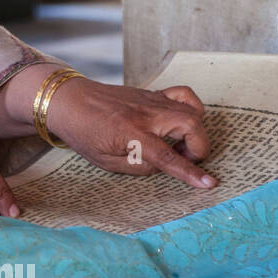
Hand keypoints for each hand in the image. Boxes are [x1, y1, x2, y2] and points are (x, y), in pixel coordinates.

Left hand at [41, 77, 217, 188]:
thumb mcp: (105, 161)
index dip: (190, 171)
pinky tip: (180, 123)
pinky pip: (184, 96)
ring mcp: (152, 100)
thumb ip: (140, 166)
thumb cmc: (83, 132)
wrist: (69, 100)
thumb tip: (167, 166)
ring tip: (178, 144)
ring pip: (192, 111)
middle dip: (197, 148)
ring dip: (194, 133)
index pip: (167, 156)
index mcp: (131, 133)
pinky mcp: (153, 93)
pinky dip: (192, 109)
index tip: (209, 183)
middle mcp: (146, 113)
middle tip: (182, 158)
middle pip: (190, 126)